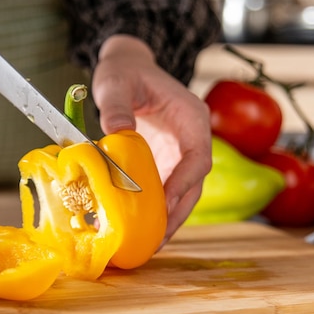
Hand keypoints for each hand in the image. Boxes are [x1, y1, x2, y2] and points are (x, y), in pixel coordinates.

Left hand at [92, 35, 211, 244]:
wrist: (128, 69)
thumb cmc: (125, 73)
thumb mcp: (115, 82)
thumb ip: (116, 105)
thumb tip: (117, 133)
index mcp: (191, 117)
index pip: (198, 155)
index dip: (185, 182)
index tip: (166, 203)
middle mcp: (192, 138)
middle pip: (195, 182)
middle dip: (179, 211)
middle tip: (159, 238)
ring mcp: (180, 152)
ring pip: (185, 191)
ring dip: (171, 218)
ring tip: (152, 244)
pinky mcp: (167, 161)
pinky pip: (168, 189)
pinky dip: (159, 210)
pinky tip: (144, 228)